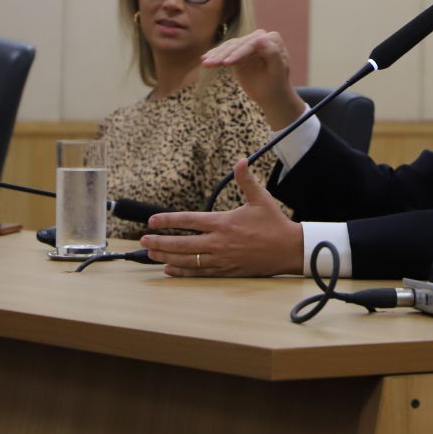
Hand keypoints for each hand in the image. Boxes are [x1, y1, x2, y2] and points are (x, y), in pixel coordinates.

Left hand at [139, 158, 301, 277]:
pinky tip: (170, 270)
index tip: (152, 221)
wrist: (289, 249)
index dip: (168, 220)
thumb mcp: (260, 198)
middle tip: (144, 239)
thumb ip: (246, 179)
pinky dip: (183, 272)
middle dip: (160, 241)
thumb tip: (241, 160)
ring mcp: (221, 258)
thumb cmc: (274, 223)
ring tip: (151, 254)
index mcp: (223, 222)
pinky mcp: (227, 271)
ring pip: (187, 260)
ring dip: (167, 257)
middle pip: (182, 243)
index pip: (189, 220)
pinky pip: (199, 273)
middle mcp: (219, 242)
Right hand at [202, 29, 305, 129]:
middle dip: (224, 54)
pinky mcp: (239, 52)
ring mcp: (248, 45)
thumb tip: (262, 38)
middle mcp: (260, 38)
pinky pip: (225, 52)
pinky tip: (205, 60)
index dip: (239, 53)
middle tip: (210, 64)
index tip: (227, 63)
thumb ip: (273, 53)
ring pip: (229, 47)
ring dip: (216, 55)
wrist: (273, 95)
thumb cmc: (278, 83)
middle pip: (238, 44)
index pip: (252, 44)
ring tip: (206, 63)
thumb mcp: (278, 70)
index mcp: (272, 39)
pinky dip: (215, 56)